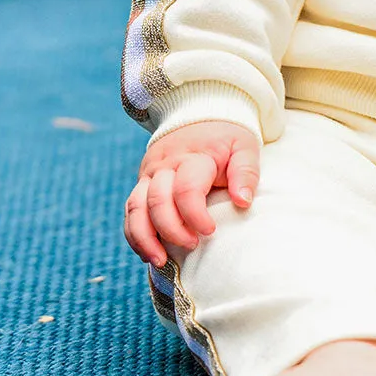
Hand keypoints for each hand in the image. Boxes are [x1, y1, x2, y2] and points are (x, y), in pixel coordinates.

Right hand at [123, 120, 260, 267]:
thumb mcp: (243, 147)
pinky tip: (148, 252)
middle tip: (193, 245)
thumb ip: (245, 172)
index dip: (195, 216)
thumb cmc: (226, 137)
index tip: (210, 231)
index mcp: (193, 156)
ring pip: (135, 208)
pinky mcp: (142, 182)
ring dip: (145, 238)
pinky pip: (130, 211)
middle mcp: (165, 165)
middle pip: (157, 202)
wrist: (201, 114)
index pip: (186, 190)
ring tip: (161, 261)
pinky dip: (135, 234)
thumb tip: (243, 202)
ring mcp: (149, 173)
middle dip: (172, 230)